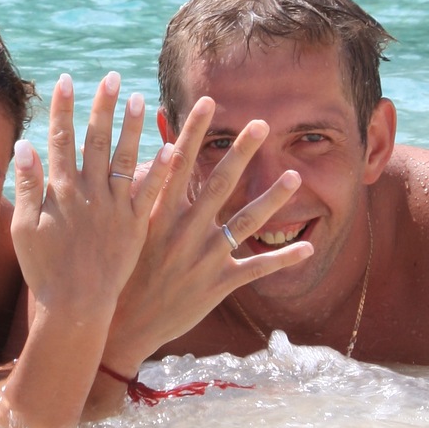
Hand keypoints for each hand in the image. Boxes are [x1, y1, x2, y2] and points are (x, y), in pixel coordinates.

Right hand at [11, 72, 171, 324]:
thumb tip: (25, 145)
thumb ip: (26, 186)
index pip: (61, 139)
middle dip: (103, 106)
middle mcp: (89, 193)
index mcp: (59, 192)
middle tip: (112, 76)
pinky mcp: (134, 226)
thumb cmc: (44, 271)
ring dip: (133, 128)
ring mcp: (114, 209)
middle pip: (96, 141)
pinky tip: (171, 147)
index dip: (64, 108)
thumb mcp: (24, 228)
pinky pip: (150, 193)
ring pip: (126, 159)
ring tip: (141, 98)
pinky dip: (160, 171)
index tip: (68, 79)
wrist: (75, 309)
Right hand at [100, 97, 312, 374]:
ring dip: (272, 199)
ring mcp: (205, 257)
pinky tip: (308, 247)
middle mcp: (185, 230)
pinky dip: (283, 258)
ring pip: (245, 222)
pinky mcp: (219, 283)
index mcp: (159, 212)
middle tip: (262, 123)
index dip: (194, 131)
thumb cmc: (120, 272)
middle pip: (220, 182)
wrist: (122, 325)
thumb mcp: (123, 229)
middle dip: (242, 151)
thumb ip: (135, 192)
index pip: (178, 162)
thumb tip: (139, 155)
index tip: (208, 102)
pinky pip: (256, 269)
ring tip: (296, 178)